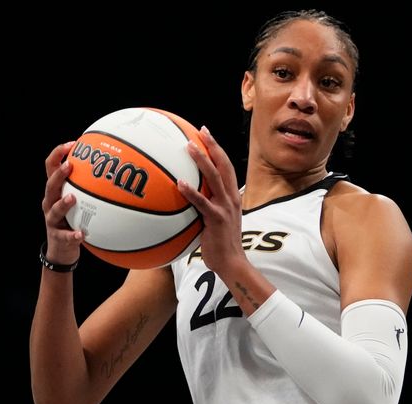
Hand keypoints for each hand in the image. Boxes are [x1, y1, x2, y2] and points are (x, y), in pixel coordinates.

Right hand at [42, 141, 83, 263]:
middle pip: (50, 186)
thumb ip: (88, 187)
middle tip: (70, 165)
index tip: (72, 144)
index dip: (58, 154)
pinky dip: (73, 235)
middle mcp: (50, 203)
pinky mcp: (58, 237)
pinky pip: (65, 236)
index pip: (51, 168)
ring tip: (72, 198)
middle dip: (59, 174)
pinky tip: (81, 234)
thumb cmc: (73, 220)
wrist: (61, 250)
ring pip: (54, 209)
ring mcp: (52, 220)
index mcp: (56, 192)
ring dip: (63, 203)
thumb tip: (113, 168)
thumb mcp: (78, 202)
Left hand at [177, 126, 245, 273]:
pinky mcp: (217, 219)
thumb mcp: (217, 221)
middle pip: (223, 165)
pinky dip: (191, 191)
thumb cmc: (221, 244)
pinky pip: (202, 202)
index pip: (226, 167)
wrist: (232, 263)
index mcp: (232, 196)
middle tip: (201, 131)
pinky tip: (179, 183)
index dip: (217, 149)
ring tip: (189, 147)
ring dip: (201, 160)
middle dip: (213, 146)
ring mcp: (225, 207)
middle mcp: (231, 198)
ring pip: (214, 178)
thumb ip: (207, 207)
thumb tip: (187, 199)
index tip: (206, 134)